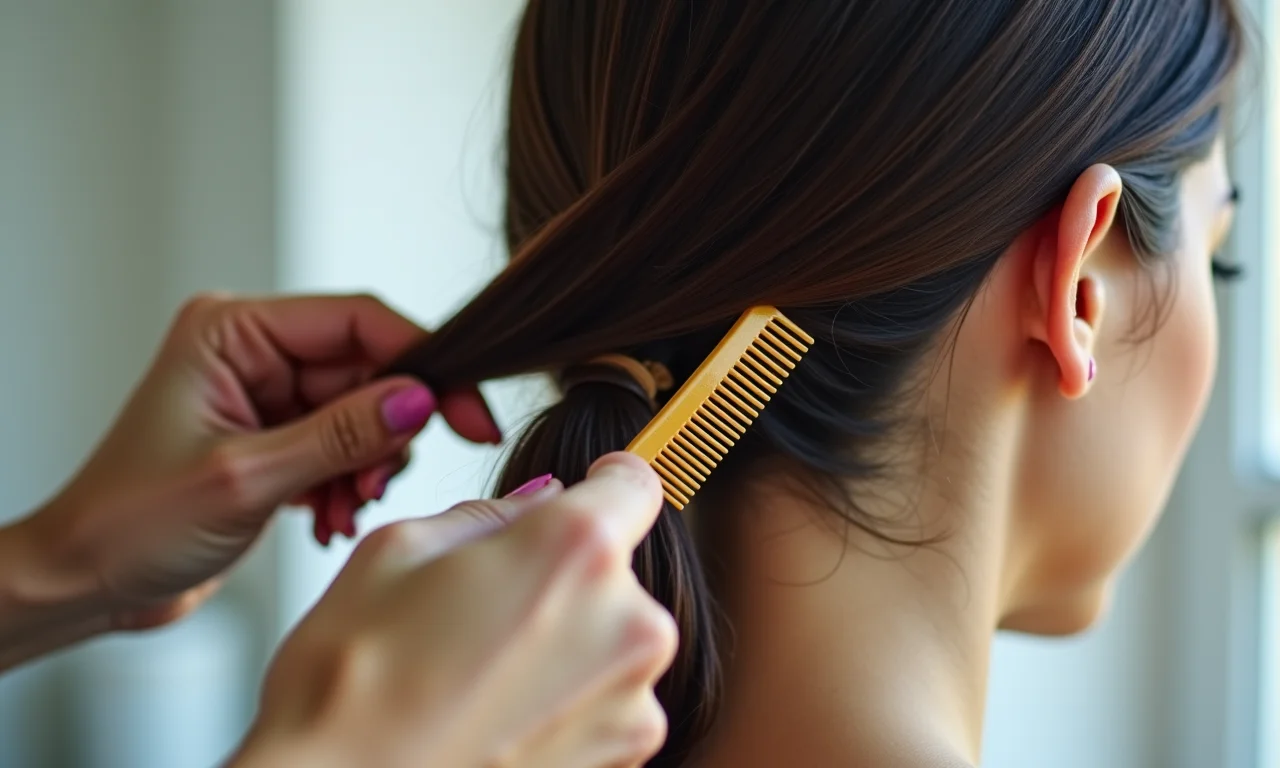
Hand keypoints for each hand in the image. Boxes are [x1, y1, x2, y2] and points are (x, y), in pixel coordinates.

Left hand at [12, 293, 498, 635]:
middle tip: (377, 486)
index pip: (357, 321)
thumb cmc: (131, 522)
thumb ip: (341, 435)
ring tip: (341, 511)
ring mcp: (268, 394)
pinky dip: (350, 483)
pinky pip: (347, 445)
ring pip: (366, 413)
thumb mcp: (246, 478)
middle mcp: (255, 351)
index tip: (469, 415)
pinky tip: (328, 519)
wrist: (84, 582)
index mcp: (234, 330)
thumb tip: (421, 402)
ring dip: (368, 467)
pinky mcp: (278, 435)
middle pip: (369, 370)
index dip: (423, 365)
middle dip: (386, 435)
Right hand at [233, 453, 675, 767]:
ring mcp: (634, 703)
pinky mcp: (626, 760)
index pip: (635, 485)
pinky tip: (496, 717)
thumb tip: (543, 500)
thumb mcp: (396, 550)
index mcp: (577, 549)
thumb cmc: (350, 684)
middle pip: (615, 574)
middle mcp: (629, 624)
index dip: (605, 483)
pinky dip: (564, 706)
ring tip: (480, 676)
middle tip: (483, 611)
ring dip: (565, 648)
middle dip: (563, 580)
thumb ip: (492, 514)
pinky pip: (607, 706)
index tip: (586, 493)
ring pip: (610, 643)